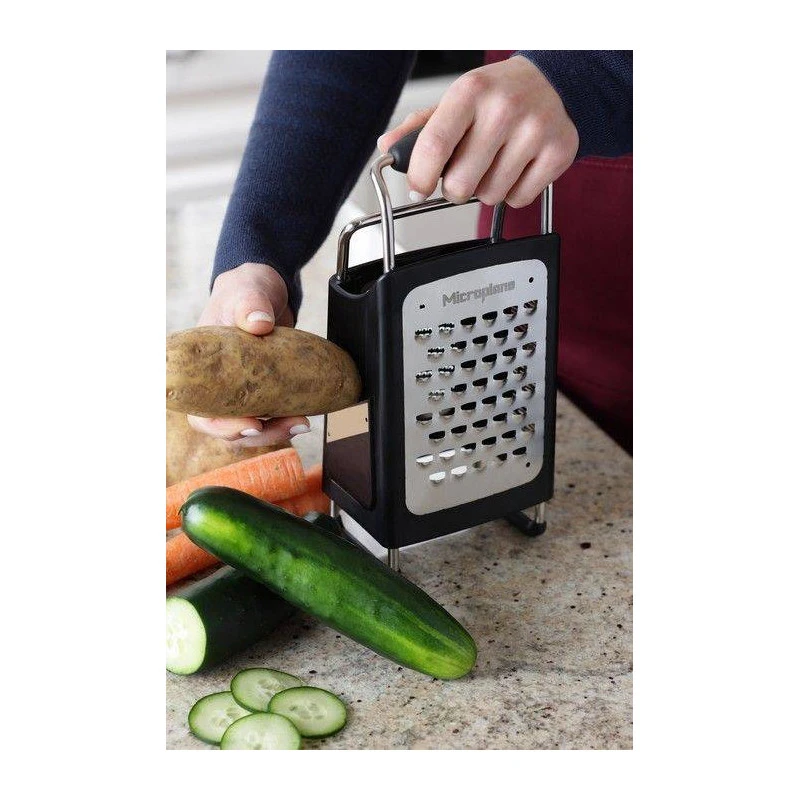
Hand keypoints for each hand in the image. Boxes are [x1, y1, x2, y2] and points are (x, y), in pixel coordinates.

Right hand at [187, 262, 310, 446]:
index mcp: (198, 370)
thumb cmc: (245, 289)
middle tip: (288, 426)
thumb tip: (259, 323)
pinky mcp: (263, 392)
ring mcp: (240, 391)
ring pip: (252, 427)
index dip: (221, 427)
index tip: (250, 424)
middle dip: (258, 434)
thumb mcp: (245, 290)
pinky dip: (286, 420)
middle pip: (228, 428)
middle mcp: (216, 387)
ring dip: (276, 431)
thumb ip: (249, 303)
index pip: (199, 413)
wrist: (267, 290)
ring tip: (302, 423)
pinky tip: (305, 417)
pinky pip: (271, 415)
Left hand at [377, 55, 578, 208]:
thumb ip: (420, 127)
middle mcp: (505, 108)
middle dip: (455, 189)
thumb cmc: (497, 95)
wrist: (553, 81)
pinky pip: (519, 199)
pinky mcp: (559, 151)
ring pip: (490, 196)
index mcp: (471, 91)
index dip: (420, 177)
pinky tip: (516, 168)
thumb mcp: (456, 100)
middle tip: (462, 175)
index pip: (434, 146)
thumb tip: (389, 149)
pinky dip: (512, 193)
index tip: (418, 187)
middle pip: (461, 184)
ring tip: (493, 165)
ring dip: (485, 190)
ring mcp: (536, 131)